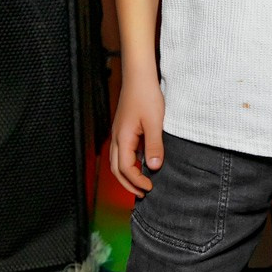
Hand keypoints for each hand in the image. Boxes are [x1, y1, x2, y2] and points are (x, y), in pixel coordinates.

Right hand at [110, 78, 165, 197]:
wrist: (139, 77)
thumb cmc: (146, 96)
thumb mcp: (155, 123)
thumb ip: (154, 146)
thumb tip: (153, 167)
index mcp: (123, 138)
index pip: (125, 168)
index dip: (137, 181)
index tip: (149, 188)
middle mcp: (117, 138)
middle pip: (116, 169)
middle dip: (128, 184)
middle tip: (143, 194)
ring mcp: (118, 133)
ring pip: (117, 161)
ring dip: (127, 174)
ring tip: (140, 183)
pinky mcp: (123, 129)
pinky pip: (122, 152)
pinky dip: (128, 163)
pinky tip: (141, 163)